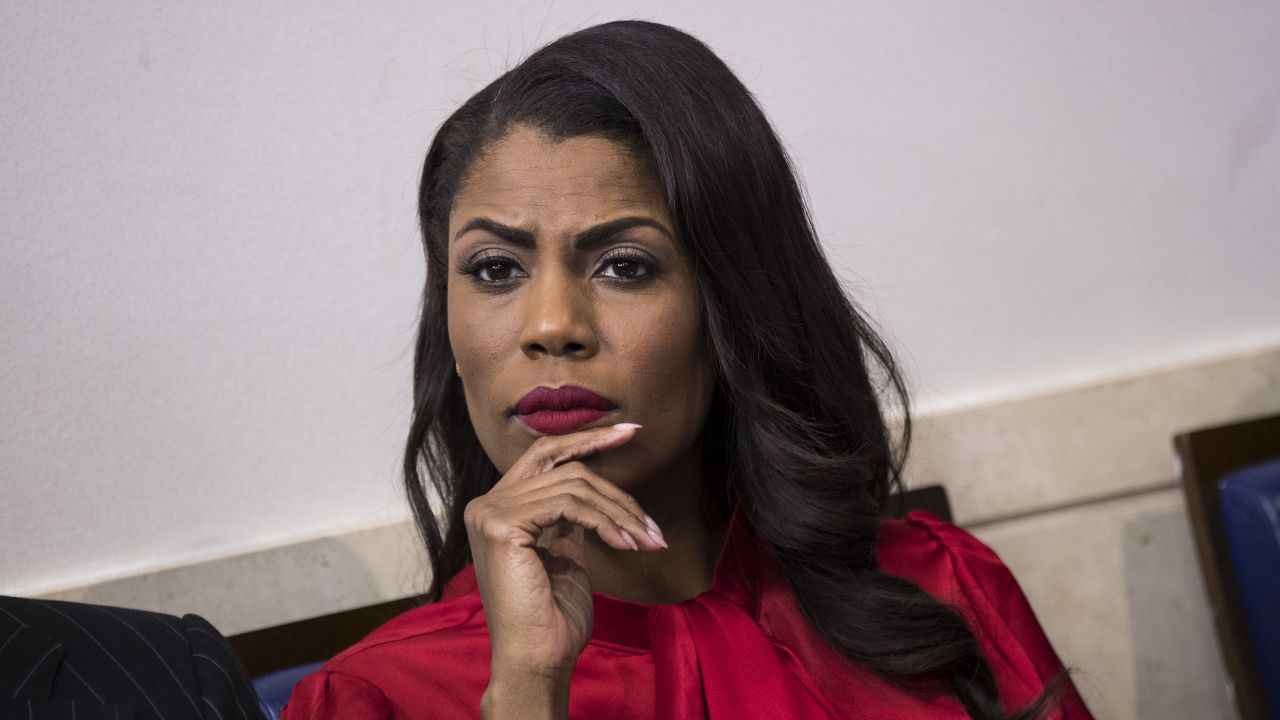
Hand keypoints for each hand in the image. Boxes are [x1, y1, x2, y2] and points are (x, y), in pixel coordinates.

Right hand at [464, 423, 666, 706]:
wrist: (537, 658)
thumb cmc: (554, 616)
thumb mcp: (564, 553)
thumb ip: (569, 517)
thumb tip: (598, 490)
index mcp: (498, 508)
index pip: (545, 455)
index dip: (587, 439)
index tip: (630, 431)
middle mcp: (487, 504)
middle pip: (564, 466)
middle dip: (614, 480)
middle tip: (651, 511)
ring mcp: (490, 512)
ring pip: (574, 486)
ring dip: (620, 513)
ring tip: (647, 540)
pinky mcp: (501, 525)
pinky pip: (569, 504)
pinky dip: (605, 520)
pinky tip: (625, 543)